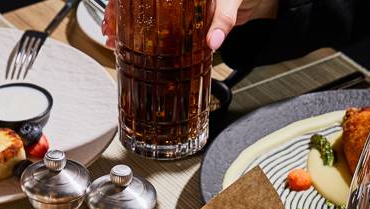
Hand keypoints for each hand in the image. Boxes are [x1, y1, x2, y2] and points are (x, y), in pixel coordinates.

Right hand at [102, 0, 277, 51]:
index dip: (122, 3)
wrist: (259, 2)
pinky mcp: (181, 21)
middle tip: (110, 31)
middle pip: (137, 3)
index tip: (113, 13)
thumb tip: (212, 40)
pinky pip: (156, 28)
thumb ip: (223, 20)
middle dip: (118, 14)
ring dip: (126, 26)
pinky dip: (143, 37)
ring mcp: (175, 8)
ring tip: (114, 40)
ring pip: (143, 14)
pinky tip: (130, 44)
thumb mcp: (231, 1)